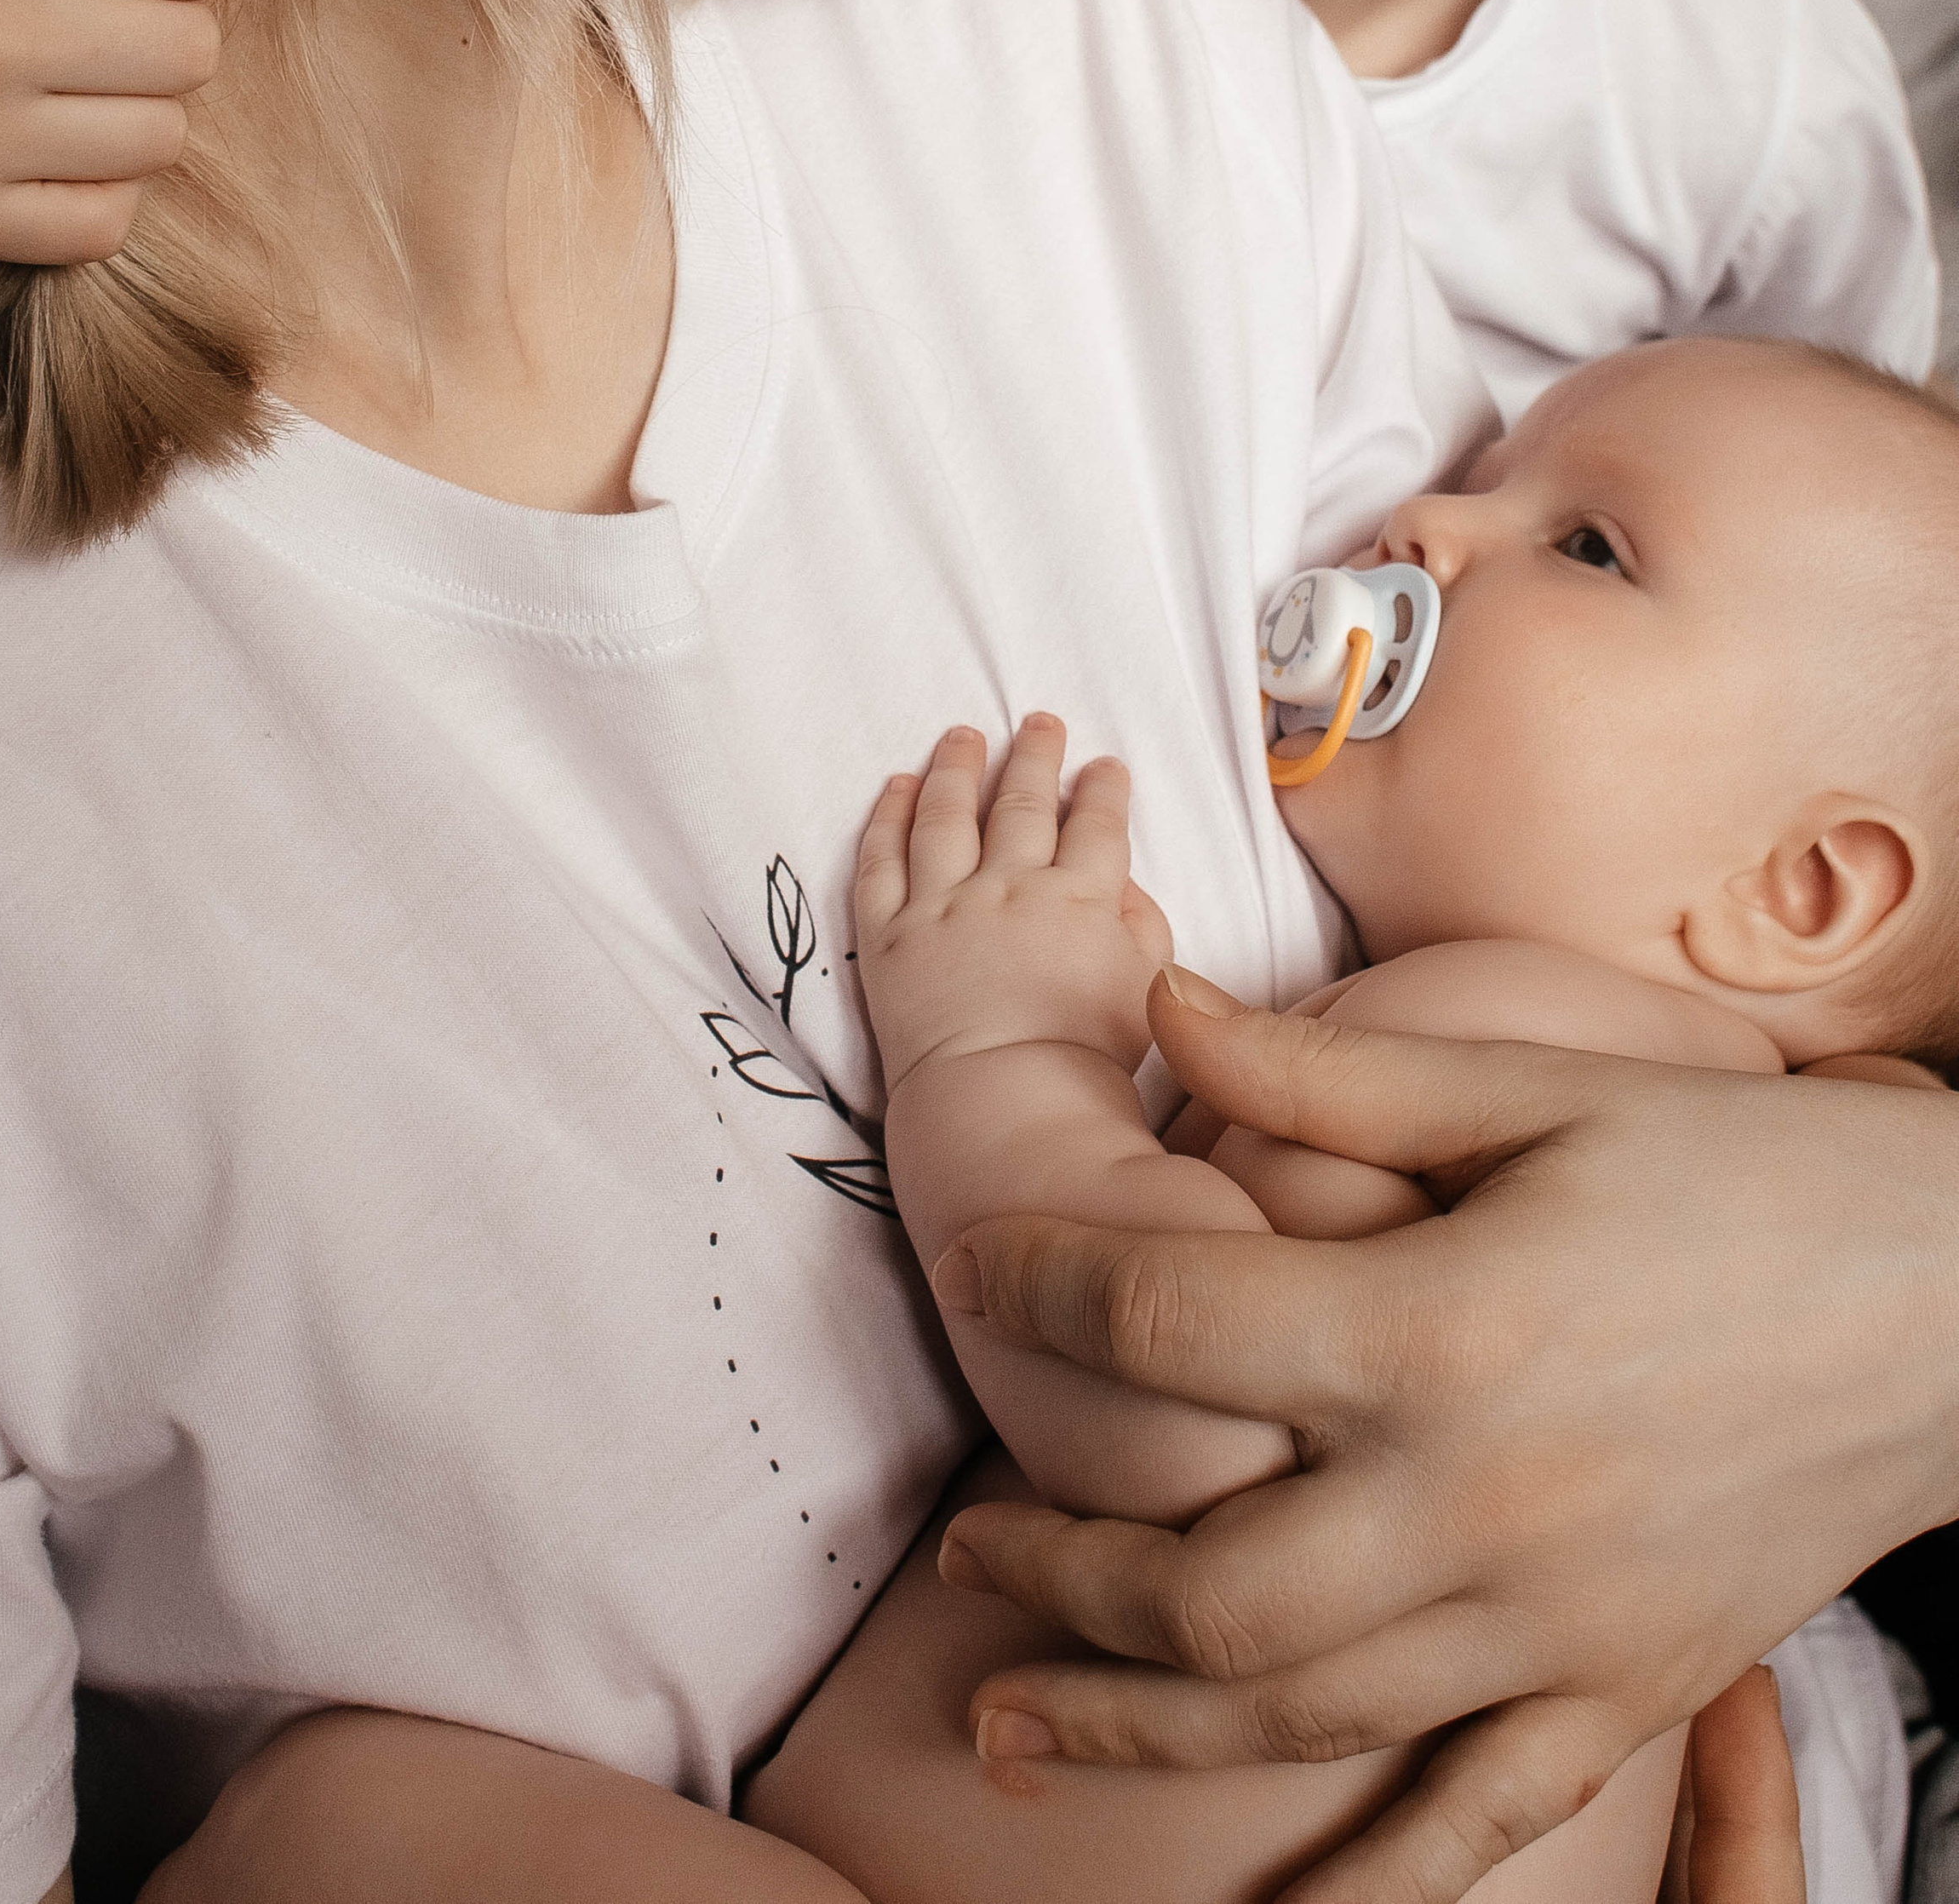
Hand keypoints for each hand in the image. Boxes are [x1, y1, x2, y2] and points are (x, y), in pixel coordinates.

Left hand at [855, 717, 1172, 1095]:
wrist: (1004, 1102)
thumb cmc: (1087, 1059)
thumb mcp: (1148, 989)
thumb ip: (1144, 926)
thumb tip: (1123, 883)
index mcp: (1078, 899)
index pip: (1096, 826)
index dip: (1103, 790)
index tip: (1104, 766)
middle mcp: (1008, 887)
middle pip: (1023, 803)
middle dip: (1035, 755)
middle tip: (1040, 721)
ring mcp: (942, 906)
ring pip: (947, 815)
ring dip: (958, 767)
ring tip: (963, 735)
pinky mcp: (888, 934)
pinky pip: (881, 860)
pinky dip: (888, 816)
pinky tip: (897, 786)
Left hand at [930, 973, 1958, 1903]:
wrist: (1950, 1297)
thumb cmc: (1738, 1167)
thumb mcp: (1533, 1085)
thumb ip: (1326, 1075)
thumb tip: (1158, 1009)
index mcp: (1442, 1332)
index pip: (1170, 1323)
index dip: (1043, 1282)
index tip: (976, 1263)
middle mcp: (1476, 1504)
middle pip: (1194, 1584)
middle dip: (1051, 1571)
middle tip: (965, 1543)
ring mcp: (1551, 1627)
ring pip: (1290, 1715)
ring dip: (1128, 1720)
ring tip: (1007, 1715)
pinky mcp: (1622, 1693)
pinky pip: (1467, 1825)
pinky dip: (1355, 1884)